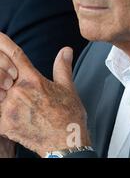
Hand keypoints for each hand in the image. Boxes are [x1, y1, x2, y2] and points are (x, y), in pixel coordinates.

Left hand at [0, 33, 89, 156]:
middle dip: (1, 71)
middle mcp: (19, 91)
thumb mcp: (68, 88)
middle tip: (9, 80)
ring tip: (12, 93)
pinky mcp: (4, 123)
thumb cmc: (68, 115)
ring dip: (2, 88)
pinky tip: (10, 112)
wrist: (65, 141)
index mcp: (34, 80)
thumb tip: (65, 51)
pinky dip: (1, 108)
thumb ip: (62, 67)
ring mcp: (9, 108)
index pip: (16, 55)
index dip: (3, 44)